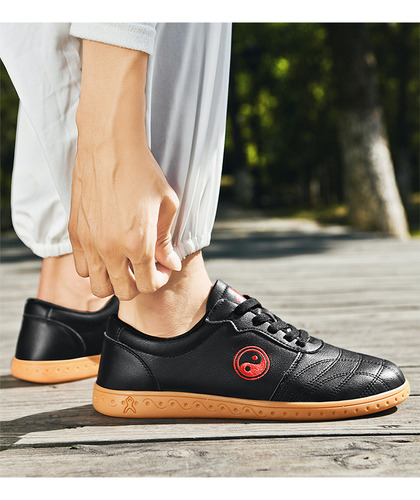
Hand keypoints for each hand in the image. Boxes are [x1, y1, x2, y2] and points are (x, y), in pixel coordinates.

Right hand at [68, 40, 181, 299]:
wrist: (110, 145)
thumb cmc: (143, 171)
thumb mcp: (166, 205)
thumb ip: (166, 240)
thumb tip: (170, 263)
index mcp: (138, 243)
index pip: (148, 285)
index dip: (158, 280)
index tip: (161, 268)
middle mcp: (111, 249)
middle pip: (123, 292)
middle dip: (137, 285)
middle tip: (143, 268)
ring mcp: (90, 243)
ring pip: (98, 286)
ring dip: (112, 280)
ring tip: (122, 262)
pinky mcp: (75, 233)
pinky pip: (81, 267)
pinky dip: (94, 266)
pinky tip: (105, 250)